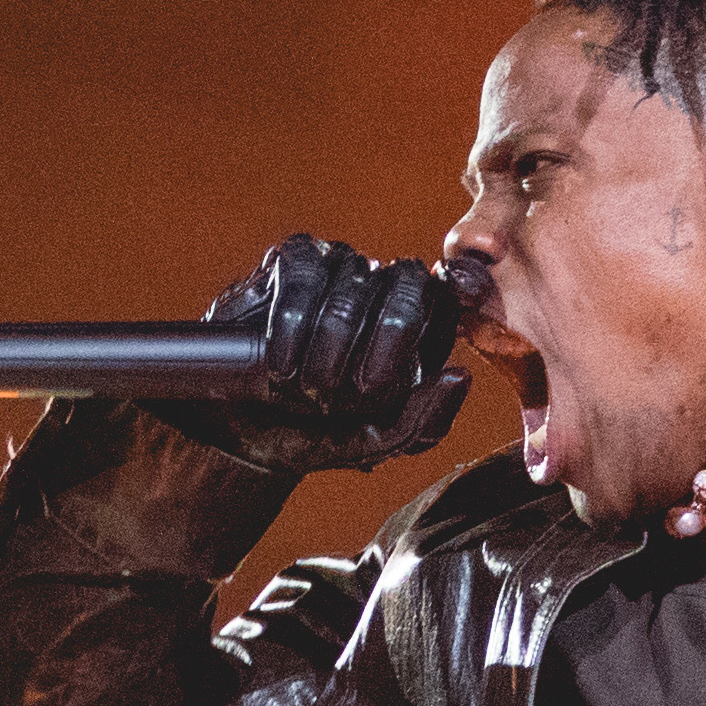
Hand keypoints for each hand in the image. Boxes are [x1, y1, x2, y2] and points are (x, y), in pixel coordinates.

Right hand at [150, 233, 466, 472]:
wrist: (246, 433)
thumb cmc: (315, 433)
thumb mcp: (372, 444)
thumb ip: (422, 423)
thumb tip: (458, 376)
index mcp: (419, 330)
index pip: (447, 297)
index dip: (440, 309)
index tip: (405, 356)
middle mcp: (385, 290)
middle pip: (406, 285)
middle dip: (378, 341)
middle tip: (341, 392)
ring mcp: (341, 271)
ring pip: (352, 286)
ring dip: (324, 347)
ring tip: (300, 388)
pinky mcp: (295, 261)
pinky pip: (304, 274)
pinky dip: (290, 322)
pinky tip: (279, 361)